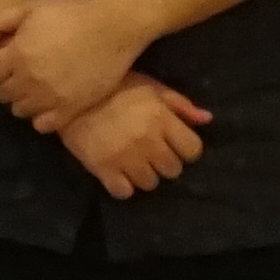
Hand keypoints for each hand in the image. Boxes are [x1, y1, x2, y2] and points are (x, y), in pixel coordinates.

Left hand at [0, 0, 158, 134]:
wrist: (114, 27)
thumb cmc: (71, 13)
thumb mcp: (31, 9)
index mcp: (16, 55)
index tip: (1, 64)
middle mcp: (29, 80)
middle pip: (1, 95)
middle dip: (6, 84)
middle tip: (20, 74)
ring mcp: (49, 98)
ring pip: (19, 112)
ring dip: (22, 101)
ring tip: (36, 88)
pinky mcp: (70, 110)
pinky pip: (42, 126)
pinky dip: (41, 117)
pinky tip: (49, 103)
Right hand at [57, 77, 210, 197]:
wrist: (72, 94)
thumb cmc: (116, 86)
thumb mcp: (151, 86)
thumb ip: (180, 104)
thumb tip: (207, 119)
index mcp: (162, 119)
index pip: (193, 150)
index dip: (186, 148)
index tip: (175, 143)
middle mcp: (147, 141)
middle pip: (173, 170)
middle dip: (166, 161)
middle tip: (153, 151)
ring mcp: (125, 158)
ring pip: (151, 184)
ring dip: (146, 174)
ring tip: (135, 162)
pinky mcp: (103, 169)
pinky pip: (124, 192)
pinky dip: (124, 186)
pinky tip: (119, 173)